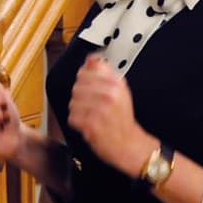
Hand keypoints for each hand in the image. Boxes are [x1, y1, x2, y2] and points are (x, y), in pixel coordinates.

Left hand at [67, 53, 151, 173]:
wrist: (130, 145)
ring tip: (91, 116)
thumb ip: (103, 72)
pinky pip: (72, 117)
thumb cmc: (122, 119)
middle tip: (92, 106)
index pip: (86, 70)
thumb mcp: (119, 90)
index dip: (85, 80)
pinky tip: (89, 124)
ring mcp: (100, 109)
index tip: (91, 88)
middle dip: (81, 97)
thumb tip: (90, 58)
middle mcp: (109, 94)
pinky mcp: (91, 123)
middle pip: (77, 86)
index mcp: (116, 83)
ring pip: (73, 101)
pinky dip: (78, 122)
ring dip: (79, 111)